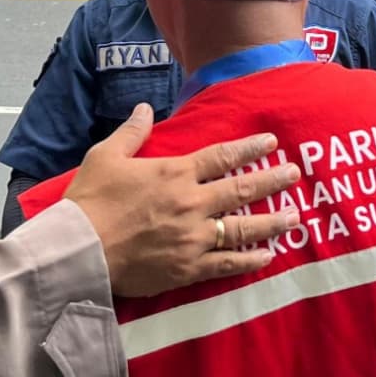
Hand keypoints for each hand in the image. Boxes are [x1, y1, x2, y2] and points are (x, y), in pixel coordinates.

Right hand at [65, 104, 301, 297]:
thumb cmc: (90, 200)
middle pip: (241, 190)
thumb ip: (131, 132)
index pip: (221, 157)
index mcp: (174, 174)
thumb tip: (144, 108)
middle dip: (272, 180)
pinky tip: (268, 257)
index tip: (271, 143)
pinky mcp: (188, 268)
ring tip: (294, 217)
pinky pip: (227, 263)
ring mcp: (194, 238)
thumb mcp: (105, 156)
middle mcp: (192, 203)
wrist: (80, 249)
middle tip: (295, 175)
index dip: (249, 148)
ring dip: (271, 222)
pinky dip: (250, 260)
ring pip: (243, 228)